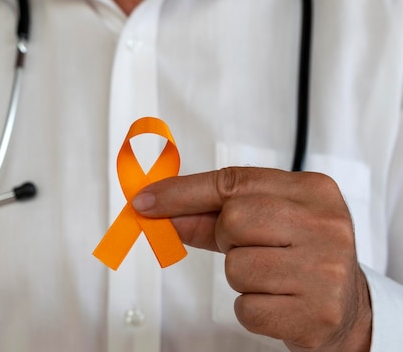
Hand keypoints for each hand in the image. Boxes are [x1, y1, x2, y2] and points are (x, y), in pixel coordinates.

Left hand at [133, 167, 371, 351]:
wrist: (348, 308)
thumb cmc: (299, 256)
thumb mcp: (266, 223)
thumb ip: (211, 215)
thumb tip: (157, 209)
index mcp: (312, 190)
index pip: (232, 181)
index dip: (182, 192)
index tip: (146, 201)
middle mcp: (324, 224)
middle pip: (232, 221)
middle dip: (228, 240)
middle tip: (254, 249)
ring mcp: (324, 269)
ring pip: (236, 268)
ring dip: (242, 278)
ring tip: (273, 278)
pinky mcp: (316, 312)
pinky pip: (246, 308)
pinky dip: (252, 309)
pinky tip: (279, 302)